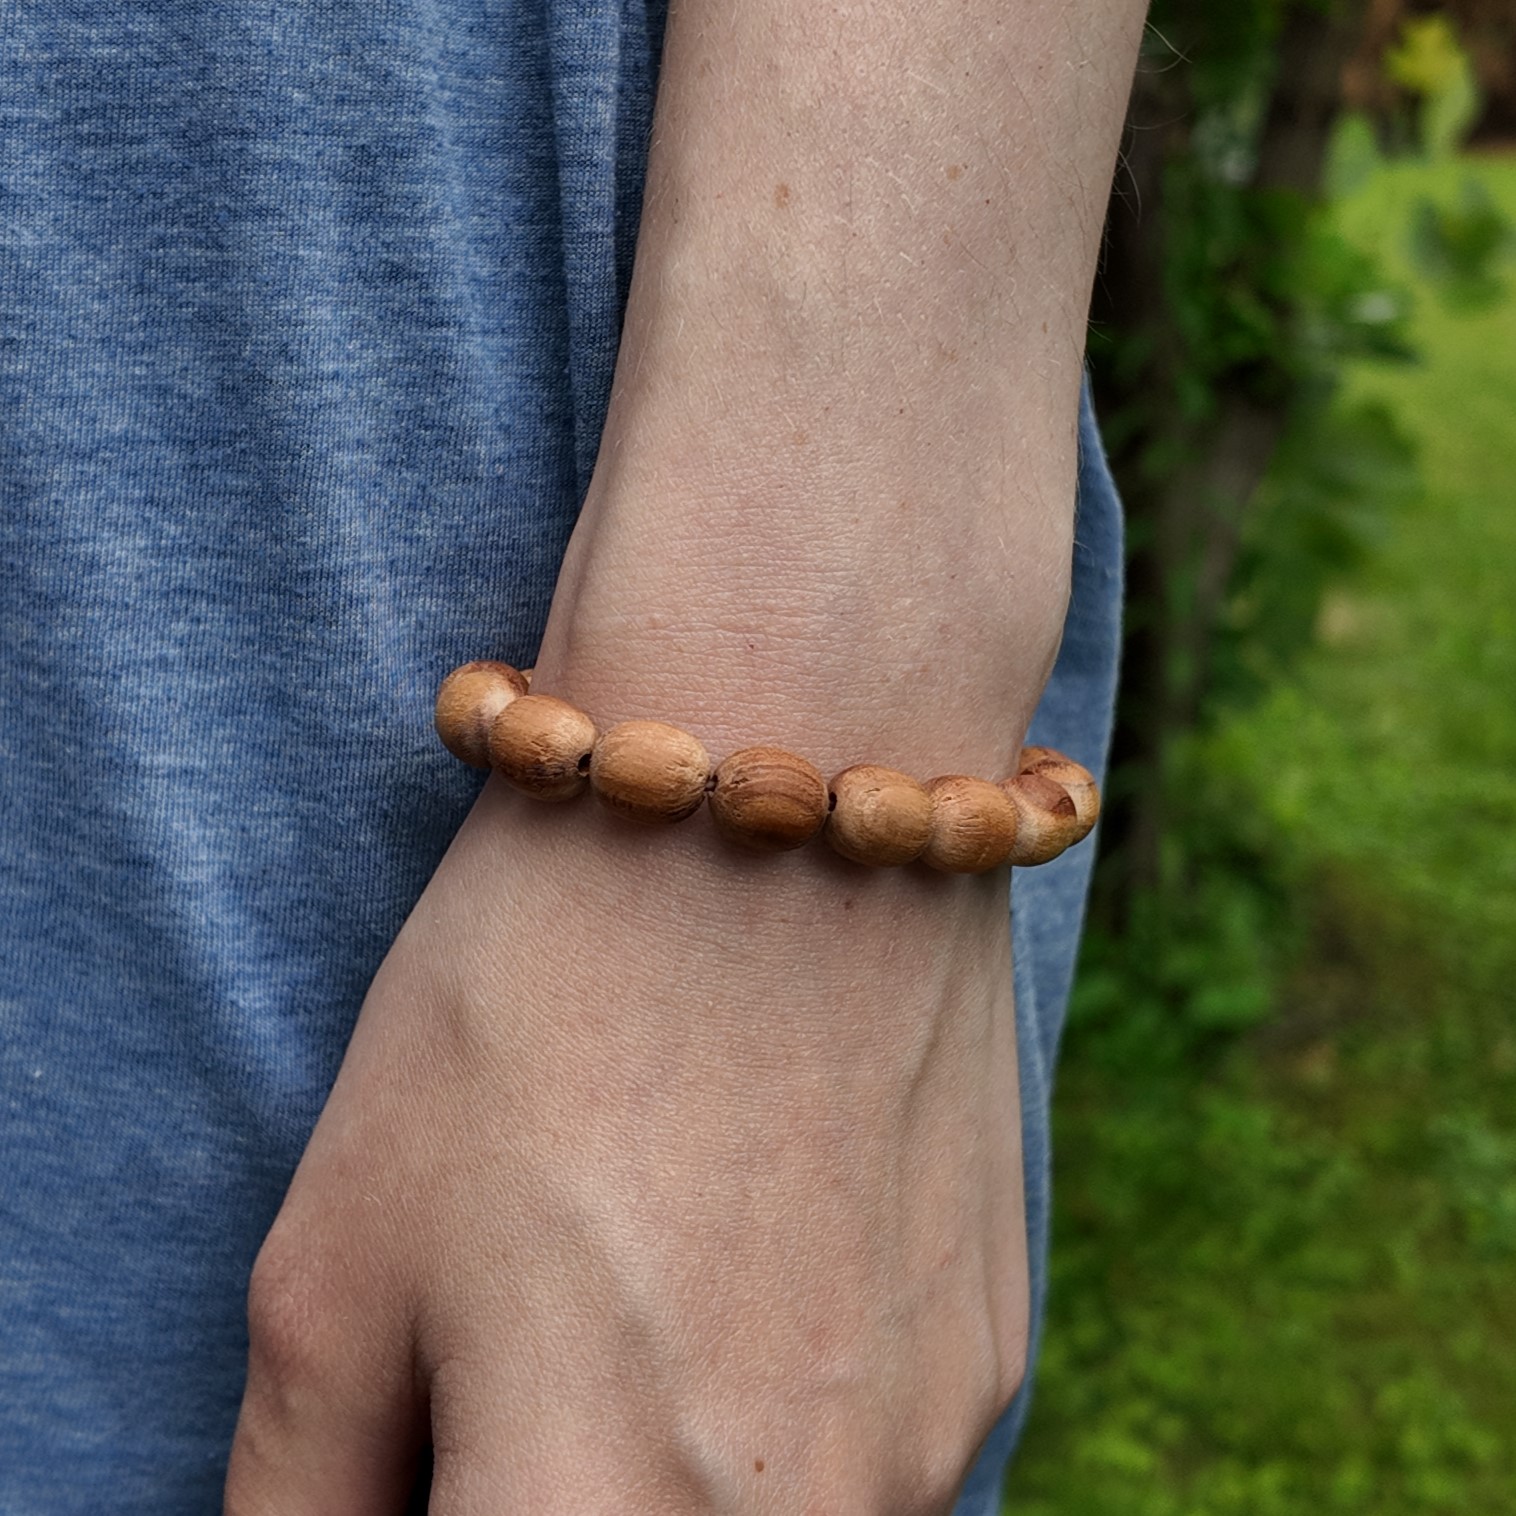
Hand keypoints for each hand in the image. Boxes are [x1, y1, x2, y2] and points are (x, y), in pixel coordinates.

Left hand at [224, 777, 1028, 1513]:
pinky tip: (751, 1251)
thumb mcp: (336, 1255)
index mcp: (598, 1513)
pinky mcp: (992, 1352)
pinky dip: (779, 1415)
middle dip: (538, 1488)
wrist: (788, 784)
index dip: (435, 1510)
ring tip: (635, 1283)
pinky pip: (859, 1459)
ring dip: (666, 1476)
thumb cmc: (537, 994)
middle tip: (507, 1356)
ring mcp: (925, 1447)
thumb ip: (308, 1493)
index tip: (431, 1434)